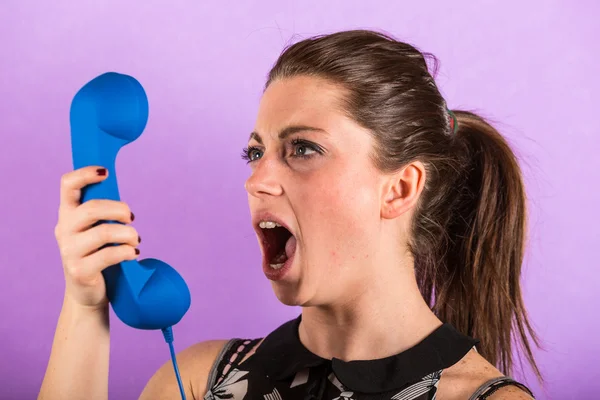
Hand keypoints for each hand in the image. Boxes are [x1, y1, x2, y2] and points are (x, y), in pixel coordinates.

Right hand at [54, 166, 139, 308]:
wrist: (88, 292)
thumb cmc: (98, 255)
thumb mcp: (96, 230)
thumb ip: (103, 214)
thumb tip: (124, 203)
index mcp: (67, 214)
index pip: (67, 185)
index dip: (85, 174)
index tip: (105, 172)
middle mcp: (64, 229)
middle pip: (92, 208)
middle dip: (119, 210)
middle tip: (131, 218)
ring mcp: (69, 251)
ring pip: (104, 232)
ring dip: (128, 234)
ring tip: (135, 240)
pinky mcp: (79, 270)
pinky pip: (109, 254)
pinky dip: (127, 252)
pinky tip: (133, 254)